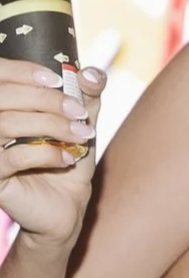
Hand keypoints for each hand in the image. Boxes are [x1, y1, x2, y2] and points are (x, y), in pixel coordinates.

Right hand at [0, 60, 104, 247]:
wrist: (65, 206)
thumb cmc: (66, 159)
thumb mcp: (79, 123)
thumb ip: (85, 96)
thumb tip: (90, 73)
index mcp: (2, 107)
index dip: (22, 71)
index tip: (59, 80)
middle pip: (2, 96)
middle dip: (46, 100)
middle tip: (79, 113)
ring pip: (5, 124)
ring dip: (51, 125)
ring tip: (81, 136)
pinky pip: (14, 158)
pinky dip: (47, 154)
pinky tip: (68, 159)